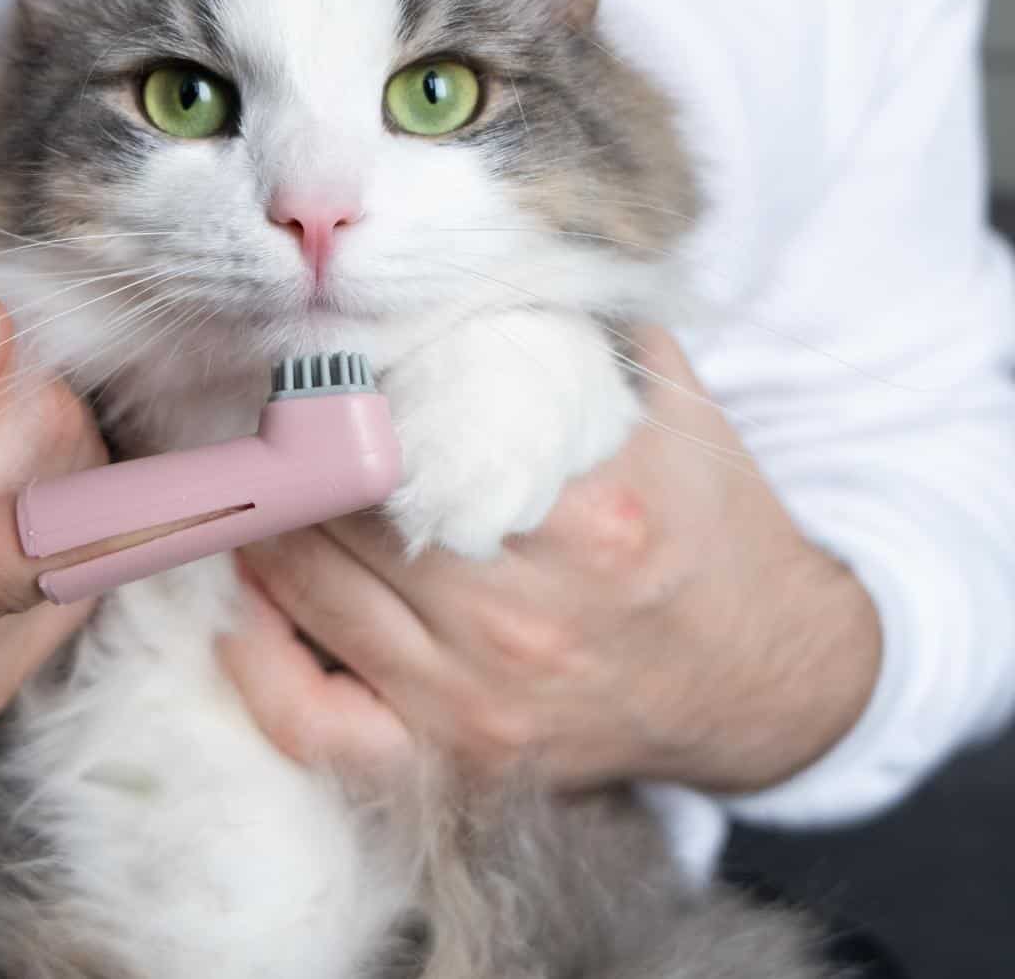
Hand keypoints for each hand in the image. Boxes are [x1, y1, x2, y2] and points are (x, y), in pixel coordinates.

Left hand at [218, 328, 880, 793]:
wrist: (765, 676)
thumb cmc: (704, 526)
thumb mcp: (664, 405)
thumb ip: (568, 326)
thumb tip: (459, 257)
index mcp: (585, 512)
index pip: (403, 431)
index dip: (337, 387)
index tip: (311, 357)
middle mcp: (526, 615)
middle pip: (342, 508)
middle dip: (294, 447)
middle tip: (269, 409)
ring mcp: (483, 699)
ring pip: (308, 592)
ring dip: (267, 525)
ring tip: (264, 477)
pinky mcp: (459, 757)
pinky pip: (314, 721)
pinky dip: (261, 662)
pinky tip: (249, 605)